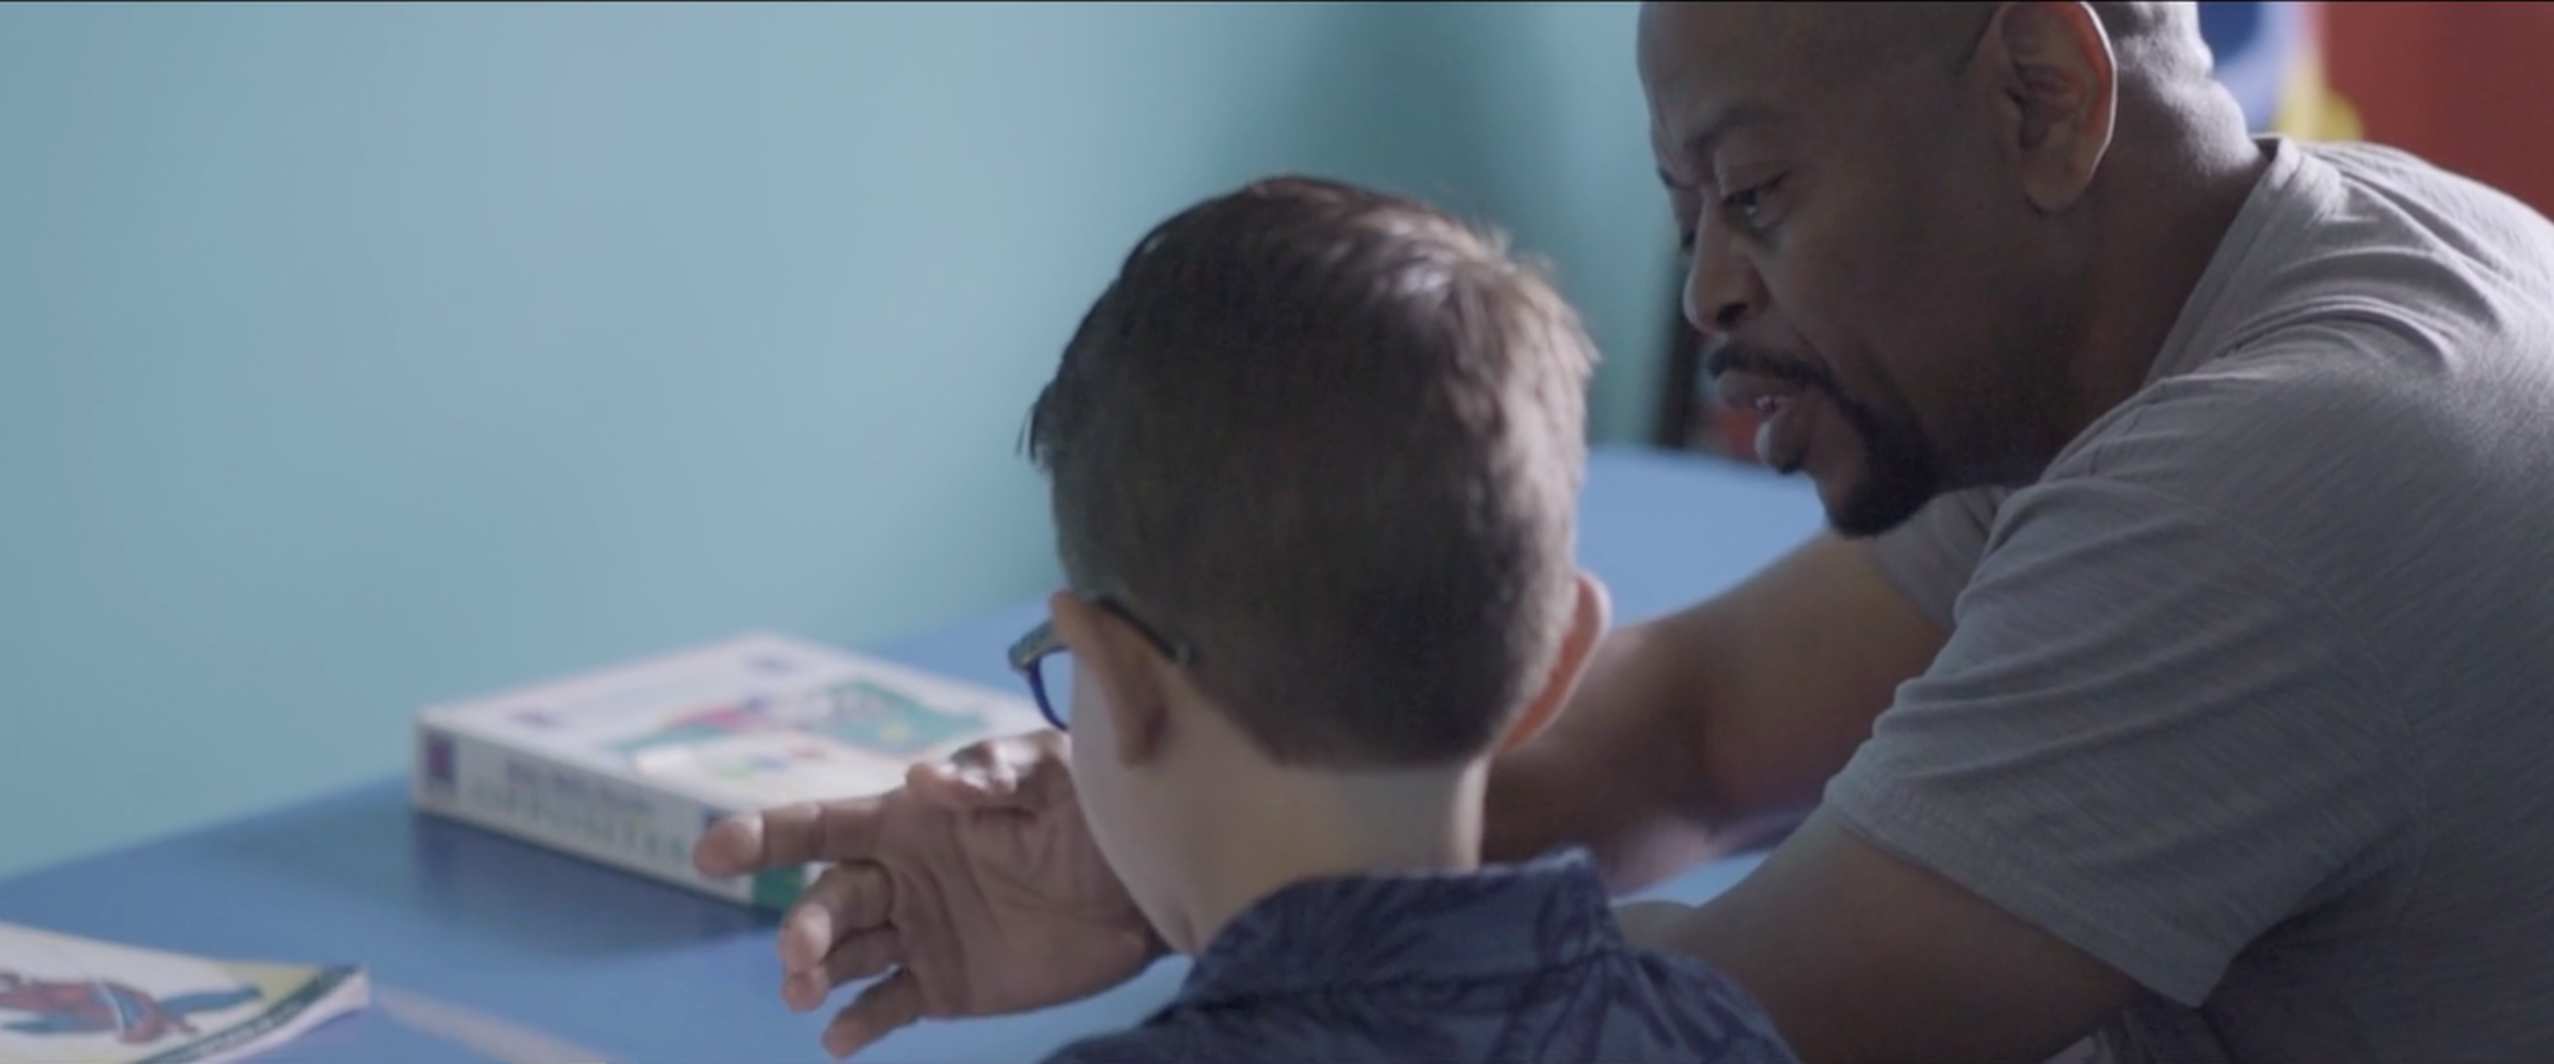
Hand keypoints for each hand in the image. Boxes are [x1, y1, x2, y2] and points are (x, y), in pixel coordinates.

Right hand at [694, 730, 1159, 1058]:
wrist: (1146, 885)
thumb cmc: (1089, 807)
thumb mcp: (1047, 774)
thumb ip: (987, 777)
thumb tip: (922, 779)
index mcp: (907, 819)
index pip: (821, 826)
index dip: (762, 836)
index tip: (710, 851)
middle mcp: (900, 878)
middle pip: (827, 901)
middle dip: (804, 925)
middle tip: (801, 955)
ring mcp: (920, 934)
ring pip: (846, 957)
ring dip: (816, 973)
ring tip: (806, 991)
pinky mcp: (947, 986)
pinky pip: (888, 1006)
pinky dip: (859, 1025)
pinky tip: (842, 1041)